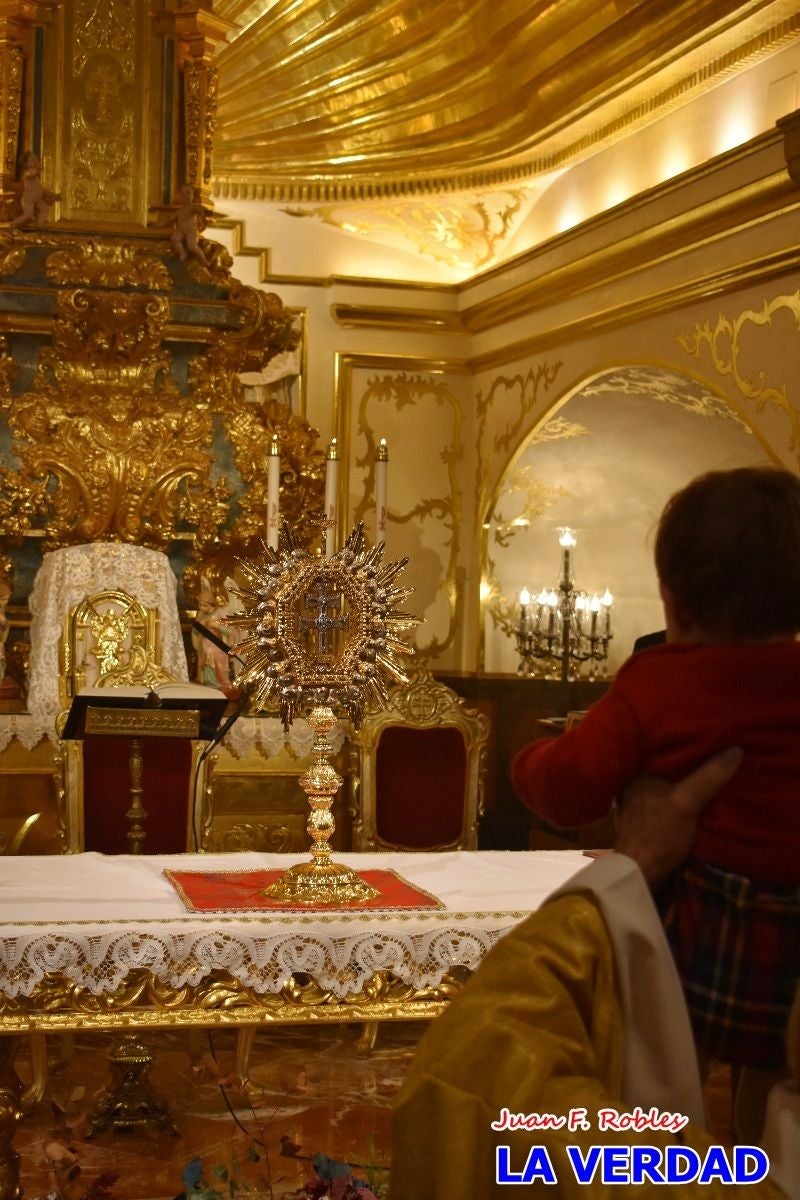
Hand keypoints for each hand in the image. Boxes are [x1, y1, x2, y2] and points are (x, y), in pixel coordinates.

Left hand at [615, 747, 742, 887]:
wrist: (639, 874)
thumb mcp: (686, 802)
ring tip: (707, 774)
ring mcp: (635, 804)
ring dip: (682, 784)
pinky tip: (693, 800)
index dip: (684, 744)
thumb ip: (708, 777)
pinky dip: (677, 800)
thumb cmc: (658, 835)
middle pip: (664, 768)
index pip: (662, 749)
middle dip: (685, 764)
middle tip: (712, 754)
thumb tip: (735, 751)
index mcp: (637, 773)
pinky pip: (664, 802)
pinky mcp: (642, 821)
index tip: (707, 737)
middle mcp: (632, 784)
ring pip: (664, 786)